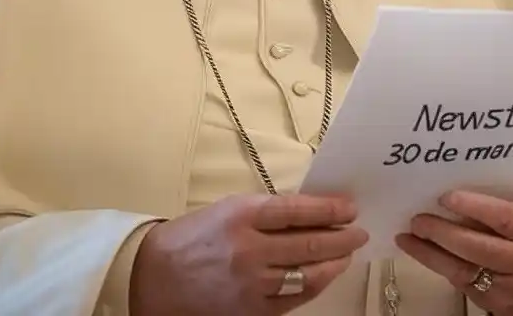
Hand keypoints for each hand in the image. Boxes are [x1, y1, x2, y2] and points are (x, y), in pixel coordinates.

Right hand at [128, 193, 367, 315]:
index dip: (329, 208)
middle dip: (341, 237)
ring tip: (347, 254)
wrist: (153, 277)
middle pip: (309, 243)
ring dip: (334, 263)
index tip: (350, 207)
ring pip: (308, 275)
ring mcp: (251, 285)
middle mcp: (249, 250)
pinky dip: (314, 286)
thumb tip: (312, 211)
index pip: (297, 210)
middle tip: (359, 232)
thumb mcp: (229, 209)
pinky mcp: (252, 311)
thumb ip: (268, 211)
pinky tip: (325, 275)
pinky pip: (294, 299)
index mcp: (241, 216)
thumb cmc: (195, 236)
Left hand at [395, 190, 512, 315]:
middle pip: (481, 248)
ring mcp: (510, 286)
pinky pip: (460, 282)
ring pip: (464, 270)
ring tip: (407, 236)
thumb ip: (498, 204)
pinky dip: (436, 264)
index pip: (505, 217)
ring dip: (431, 252)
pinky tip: (419, 251)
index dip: (474, 207)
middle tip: (418, 220)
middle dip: (444, 233)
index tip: (445, 197)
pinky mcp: (493, 304)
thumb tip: (451, 188)